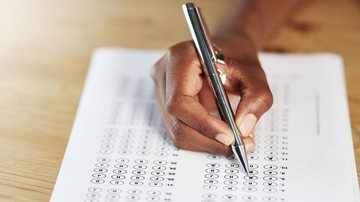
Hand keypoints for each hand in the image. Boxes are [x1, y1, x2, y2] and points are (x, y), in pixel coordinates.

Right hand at [151, 35, 272, 154]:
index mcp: (180, 58)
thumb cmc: (239, 59)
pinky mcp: (166, 103)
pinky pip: (180, 130)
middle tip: (238, 146)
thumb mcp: (255, 75)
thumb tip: (242, 129)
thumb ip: (255, 100)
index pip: (179, 102)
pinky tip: (221, 134)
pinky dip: (202, 138)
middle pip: (176, 121)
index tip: (229, 137)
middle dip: (208, 139)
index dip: (202, 123)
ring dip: (206, 141)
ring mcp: (161, 90)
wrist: (229, 52)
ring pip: (177, 131)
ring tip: (234, 140)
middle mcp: (163, 74)